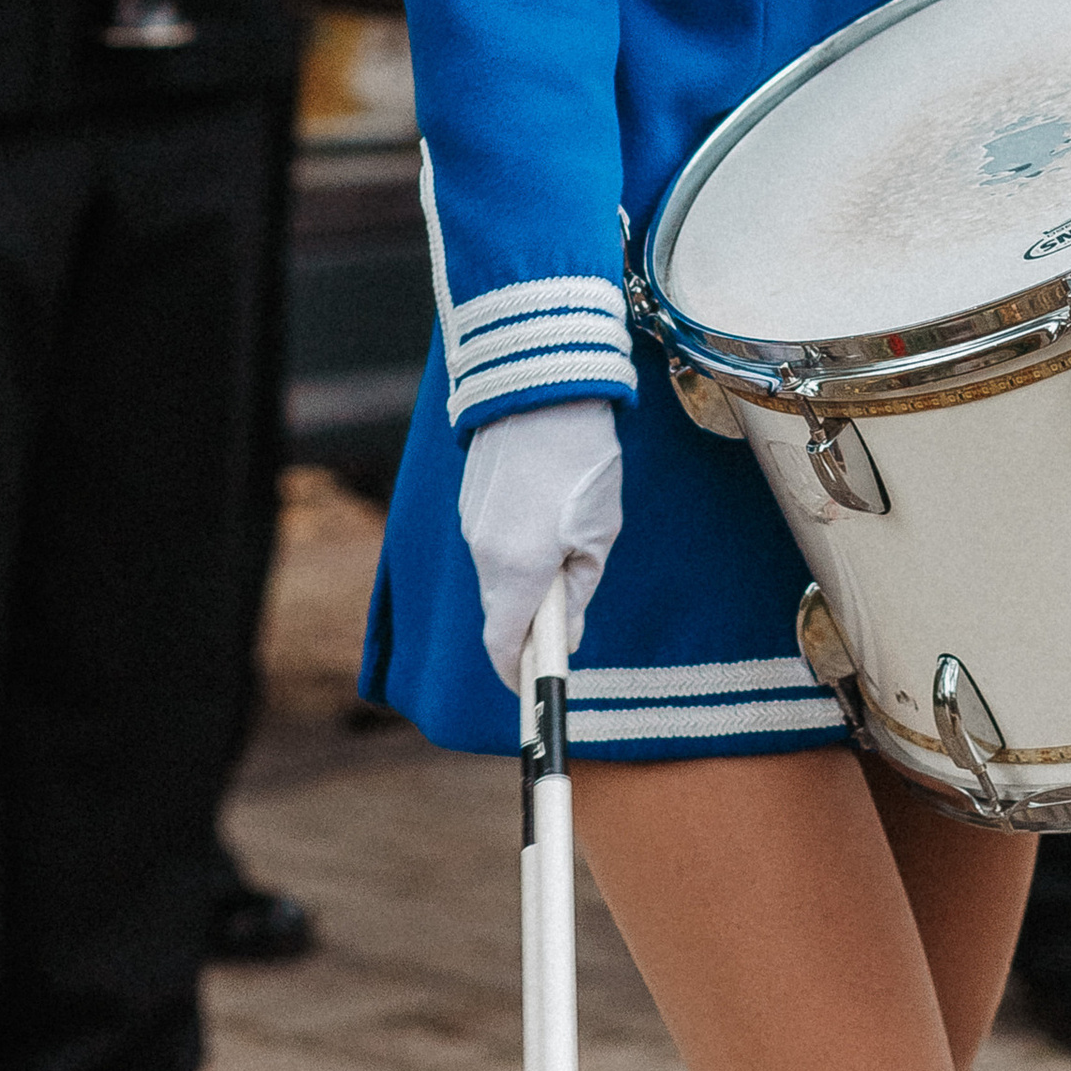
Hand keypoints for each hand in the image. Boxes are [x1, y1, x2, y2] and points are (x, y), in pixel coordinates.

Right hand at [458, 397, 624, 690]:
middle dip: (531, 619)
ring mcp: (471, 525)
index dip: (519, 673)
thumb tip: (567, 633)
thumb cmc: (582, 460)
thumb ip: (579, 590)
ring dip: (526, 576)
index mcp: (518, 570)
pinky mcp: (470, 501)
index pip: (503, 646)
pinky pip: (491, 543)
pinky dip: (515, 545)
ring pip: (497, 575)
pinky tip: (545, 510)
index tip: (538, 684)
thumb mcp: (599, 531)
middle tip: (571, 601)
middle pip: (501, 611)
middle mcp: (483, 554)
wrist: (543, 386)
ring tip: (567, 535)